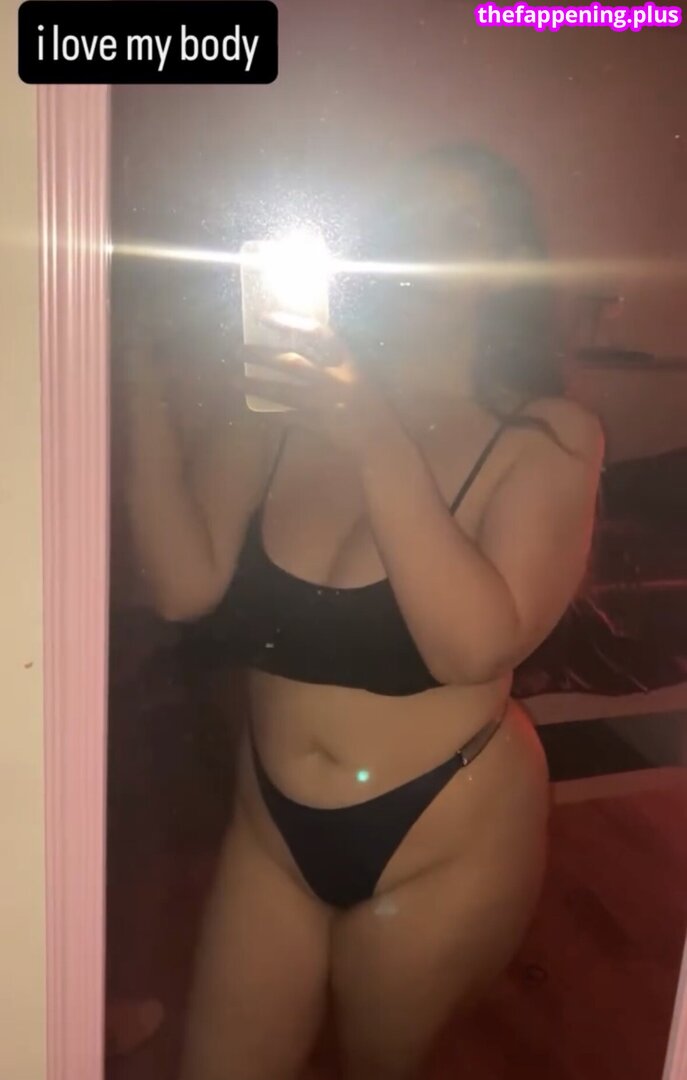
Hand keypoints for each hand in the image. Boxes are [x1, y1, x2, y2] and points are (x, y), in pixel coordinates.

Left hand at [239, 318, 401, 460]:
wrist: (380, 439)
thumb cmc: (373, 404)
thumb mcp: (359, 372)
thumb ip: (334, 360)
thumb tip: (303, 343)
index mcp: (346, 361)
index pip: (316, 333)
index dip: (289, 322)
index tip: (264, 317)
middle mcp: (332, 379)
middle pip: (291, 363)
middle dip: (261, 355)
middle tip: (237, 349)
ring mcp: (322, 403)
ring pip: (282, 391)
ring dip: (256, 384)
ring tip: (233, 379)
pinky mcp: (316, 424)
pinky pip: (287, 418)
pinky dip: (270, 416)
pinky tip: (253, 411)